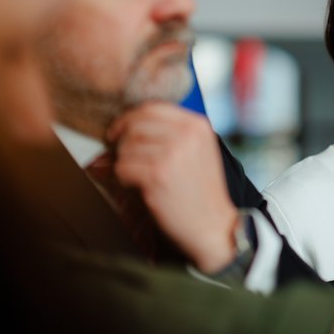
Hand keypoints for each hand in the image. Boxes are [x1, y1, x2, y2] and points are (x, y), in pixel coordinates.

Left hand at [107, 102, 237, 271]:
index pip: (152, 108)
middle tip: (122, 156)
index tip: (120, 131)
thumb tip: (134, 123)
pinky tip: (137, 186)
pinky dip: (124, 178)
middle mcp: (186, 134)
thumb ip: (175, 132)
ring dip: (124, 162)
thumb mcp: (199, 150)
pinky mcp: (157, 175)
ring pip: (126, 147)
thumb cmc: (201, 191)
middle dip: (123, 140)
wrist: (213, 226)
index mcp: (197, 125)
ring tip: (137, 175)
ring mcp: (171, 153)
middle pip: (135, 124)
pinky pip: (123, 167)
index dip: (130, 118)